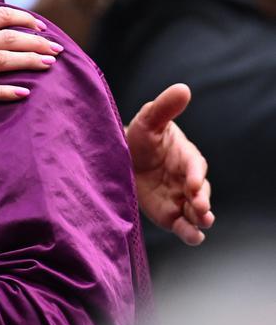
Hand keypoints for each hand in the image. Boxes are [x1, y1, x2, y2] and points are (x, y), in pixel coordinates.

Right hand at [0, 0, 62, 104]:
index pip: (2, 17)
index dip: (26, 21)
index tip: (42, 27)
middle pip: (9, 39)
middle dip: (38, 42)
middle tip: (58, 49)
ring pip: (2, 62)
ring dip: (30, 62)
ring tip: (50, 65)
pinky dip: (6, 91)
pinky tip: (24, 92)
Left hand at [126, 83, 213, 245]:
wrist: (121, 160)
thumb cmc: (139, 137)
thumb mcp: (149, 119)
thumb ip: (165, 107)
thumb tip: (183, 88)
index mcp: (185, 156)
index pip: (195, 166)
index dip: (195, 174)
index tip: (192, 182)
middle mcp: (187, 180)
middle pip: (201, 192)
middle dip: (203, 200)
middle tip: (200, 207)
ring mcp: (180, 199)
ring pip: (197, 212)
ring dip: (200, 218)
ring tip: (200, 223)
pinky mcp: (170, 216)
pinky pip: (184, 227)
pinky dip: (191, 233)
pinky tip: (193, 236)